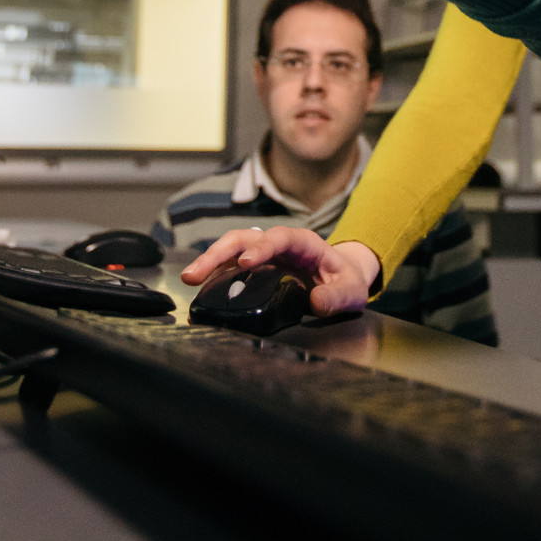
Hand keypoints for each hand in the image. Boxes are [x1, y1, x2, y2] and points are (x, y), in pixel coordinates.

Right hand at [181, 228, 382, 317]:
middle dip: (218, 253)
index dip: (261, 248)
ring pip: (231, 249)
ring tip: (189, 279)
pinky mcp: (254, 269)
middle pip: (244, 238)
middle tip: (196, 273)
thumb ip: (338, 297)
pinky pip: (230, 266)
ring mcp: (263, 254)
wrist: (342, 278)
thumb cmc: (346, 281)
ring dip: (209, 261)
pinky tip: (199, 289)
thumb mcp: (352, 291)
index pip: (279, 238)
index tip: (246, 262)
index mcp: (303, 243)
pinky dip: (214, 274)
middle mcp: (278, 244)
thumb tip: (316, 302)